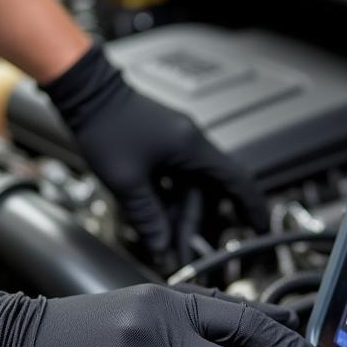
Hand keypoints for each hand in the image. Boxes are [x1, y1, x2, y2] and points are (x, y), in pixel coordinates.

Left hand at [42, 45, 268, 253]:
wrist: (85, 93)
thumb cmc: (105, 125)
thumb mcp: (126, 182)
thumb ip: (147, 217)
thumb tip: (160, 245)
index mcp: (193, 148)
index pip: (237, 181)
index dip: (253, 208)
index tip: (261, 229)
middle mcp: (190, 145)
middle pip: (205, 194)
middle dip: (192, 227)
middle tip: (179, 254)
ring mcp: (176, 145)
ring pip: (186, 190)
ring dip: (176, 218)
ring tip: (161, 243)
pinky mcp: (161, 146)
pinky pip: (172, 181)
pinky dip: (165, 202)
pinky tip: (152, 220)